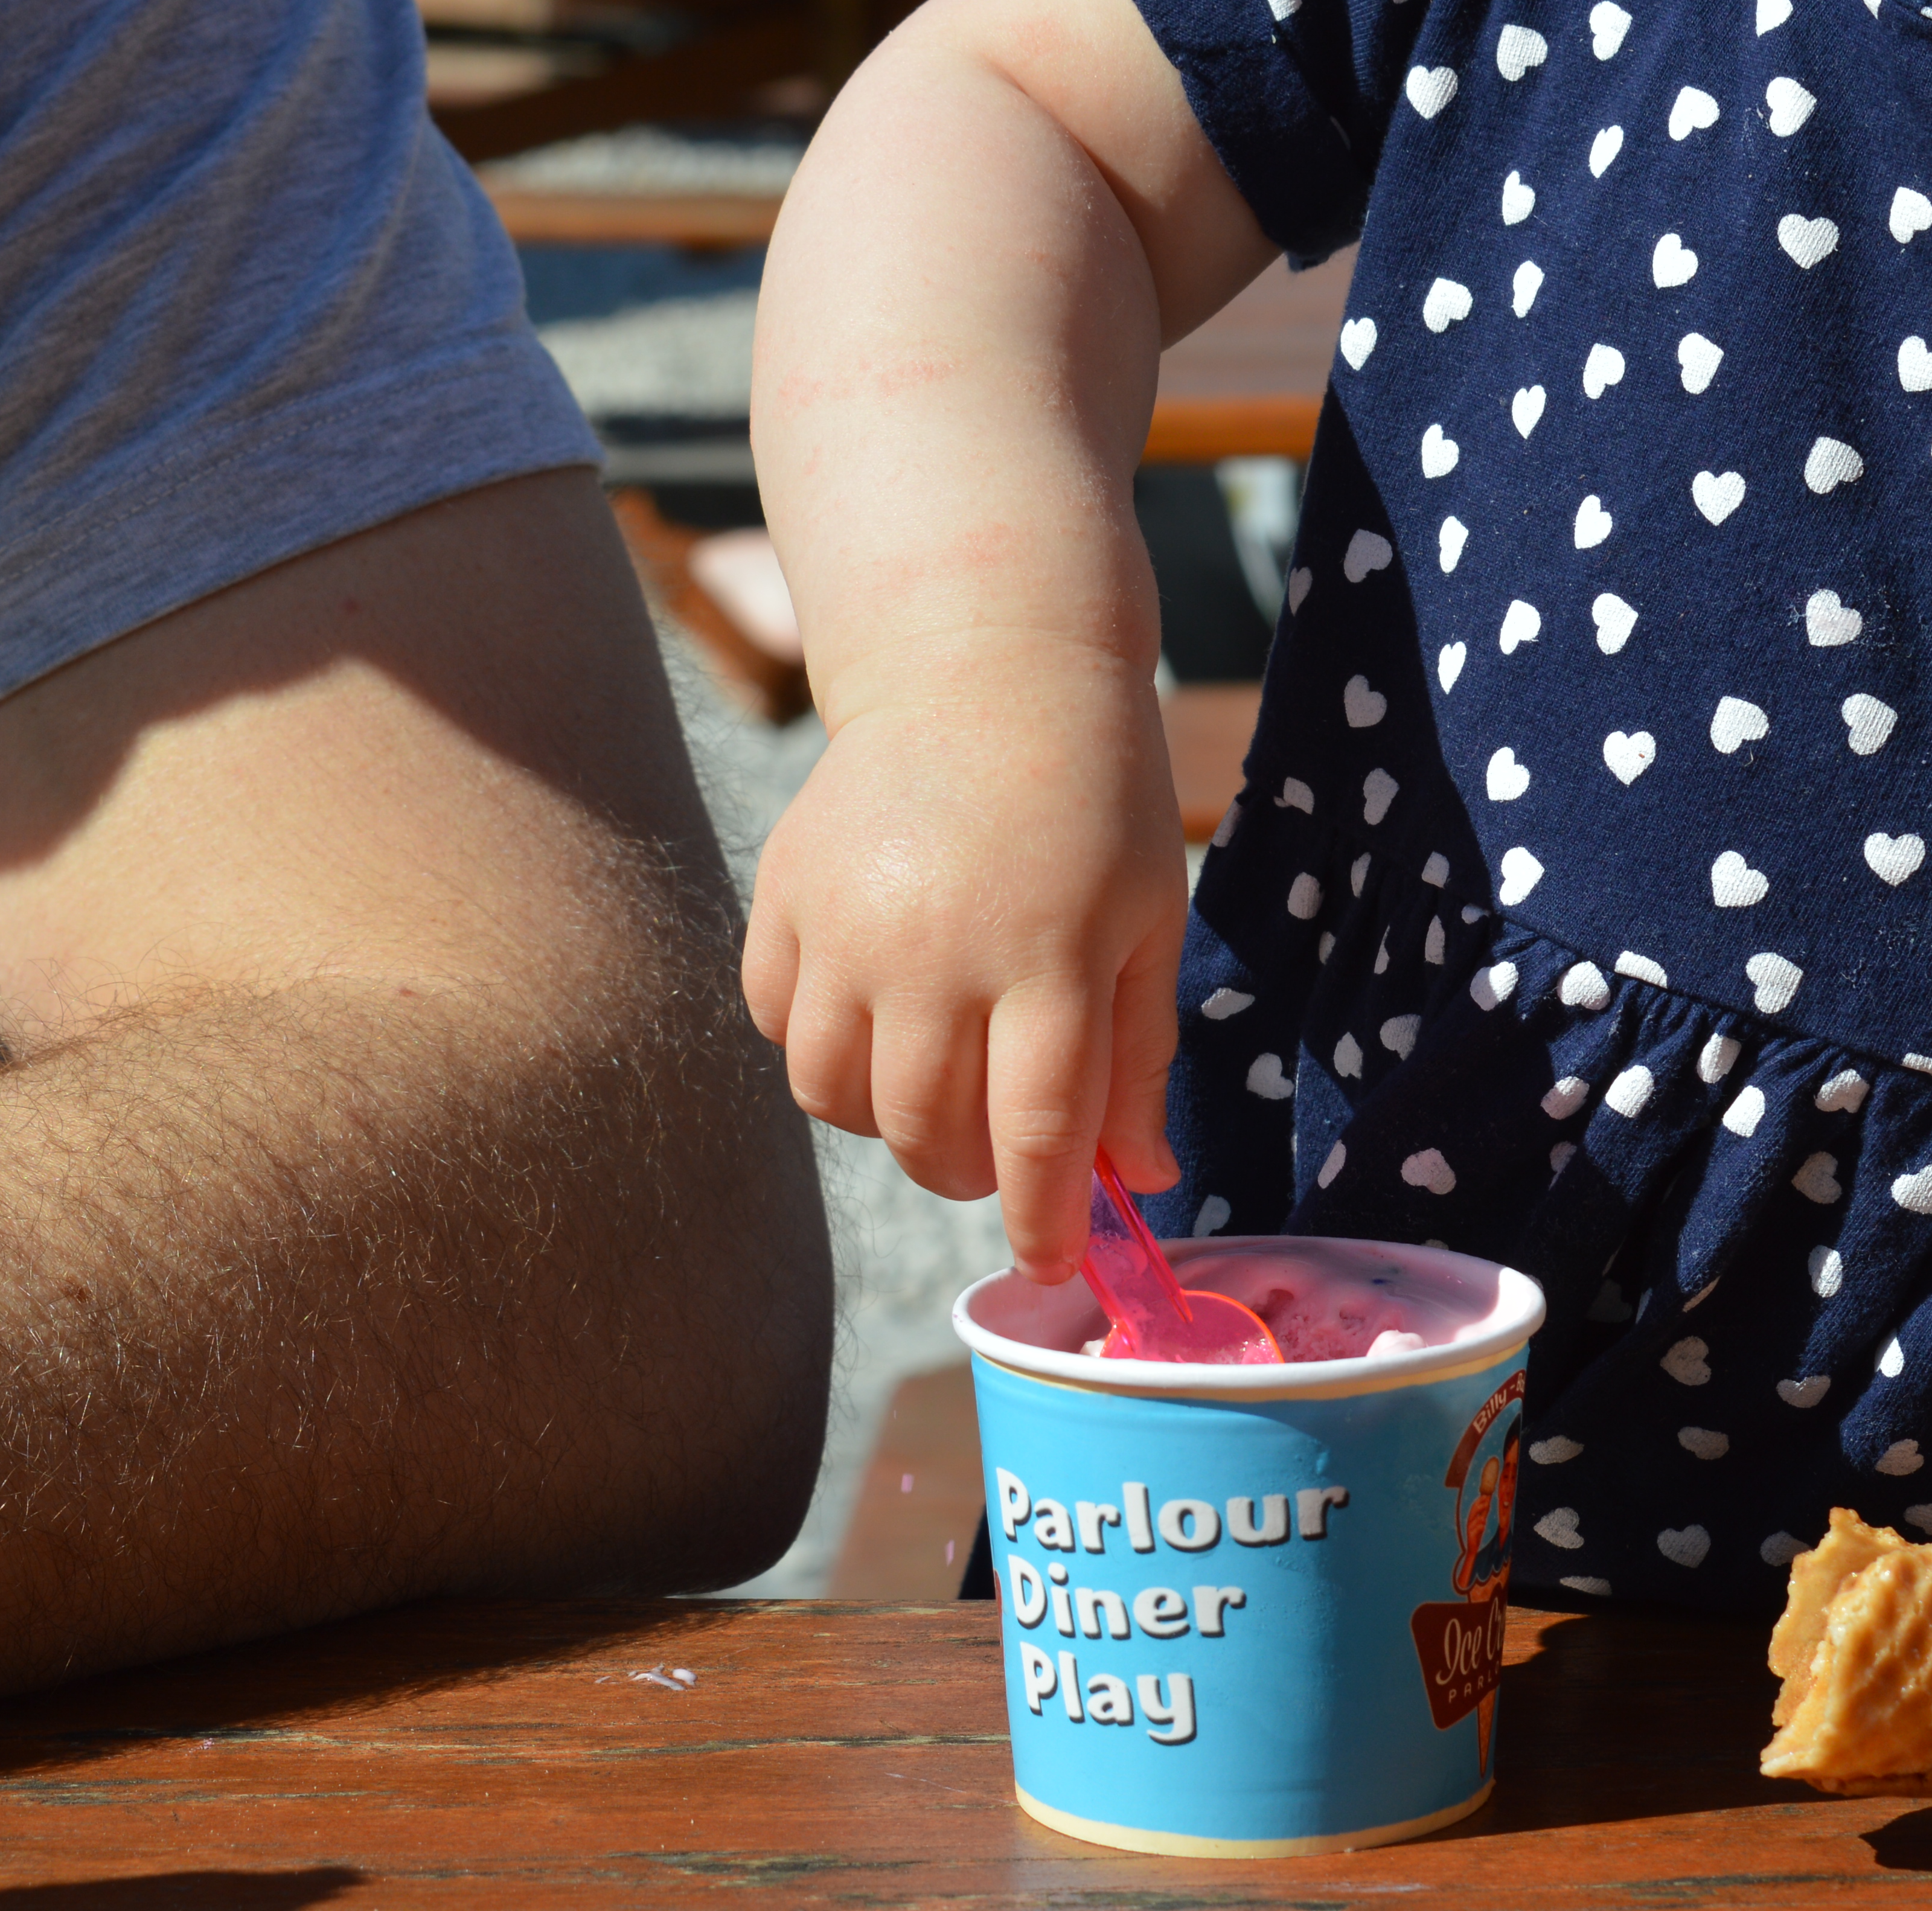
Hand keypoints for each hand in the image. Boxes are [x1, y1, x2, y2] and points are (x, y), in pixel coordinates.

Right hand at [742, 631, 1187, 1280]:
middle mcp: (933, 949)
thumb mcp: (1149, 918)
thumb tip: (1143, 1179)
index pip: (1036, 1135)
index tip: (1052, 1264)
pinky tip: (878, 1014)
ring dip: (893, 1124)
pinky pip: (783, 1033)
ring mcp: (844, 927)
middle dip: (972, 1175)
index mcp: (1046, 954)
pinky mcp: (782, 900)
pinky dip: (826, 1054)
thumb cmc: (1094, 798)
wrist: (985, 668)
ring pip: (841, 1103)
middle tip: (1003, 1153)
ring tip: (939, 1080)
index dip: (1044, 1219)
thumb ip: (1138, 1054)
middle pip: (929, 1135)